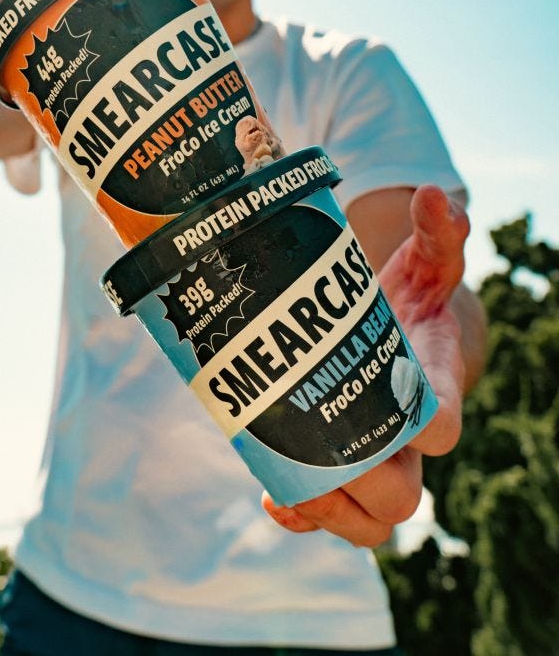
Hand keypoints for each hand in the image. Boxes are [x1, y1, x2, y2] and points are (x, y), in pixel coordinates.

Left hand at [263, 185, 468, 546]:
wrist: (391, 334)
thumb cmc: (412, 300)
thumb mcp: (425, 263)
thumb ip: (438, 232)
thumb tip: (435, 195)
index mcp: (433, 389)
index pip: (442, 426)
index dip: (423, 427)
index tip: (390, 404)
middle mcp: (405, 439)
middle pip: (403, 492)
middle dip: (364, 481)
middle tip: (318, 448)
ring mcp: (371, 459)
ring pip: (366, 519)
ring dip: (329, 510)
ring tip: (287, 484)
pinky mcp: (336, 467)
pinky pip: (327, 513)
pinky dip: (301, 512)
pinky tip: (272, 497)